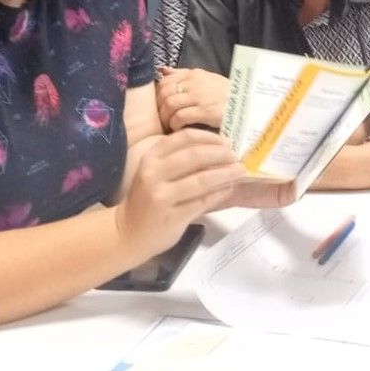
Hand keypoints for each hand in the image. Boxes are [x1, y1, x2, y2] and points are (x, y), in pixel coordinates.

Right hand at [117, 128, 243, 255]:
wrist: (129, 233)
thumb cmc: (147, 199)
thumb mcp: (156, 173)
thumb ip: (180, 161)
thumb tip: (218, 150)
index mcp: (151, 158)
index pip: (184, 138)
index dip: (209, 137)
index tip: (226, 141)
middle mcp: (154, 173)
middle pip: (195, 156)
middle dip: (221, 154)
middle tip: (236, 157)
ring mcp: (162, 196)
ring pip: (202, 180)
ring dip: (226, 174)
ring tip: (240, 171)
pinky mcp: (172, 216)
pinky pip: (203, 201)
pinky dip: (220, 193)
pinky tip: (229, 189)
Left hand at [156, 67, 229, 130]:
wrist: (247, 104)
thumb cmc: (226, 94)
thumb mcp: (206, 79)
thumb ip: (184, 75)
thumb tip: (162, 70)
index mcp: (194, 74)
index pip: (165, 80)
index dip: (157, 95)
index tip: (159, 106)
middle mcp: (195, 82)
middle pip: (164, 92)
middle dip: (159, 107)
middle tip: (161, 119)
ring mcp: (200, 96)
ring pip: (170, 104)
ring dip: (166, 117)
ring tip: (169, 125)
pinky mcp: (205, 111)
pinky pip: (180, 117)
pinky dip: (175, 124)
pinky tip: (178, 129)